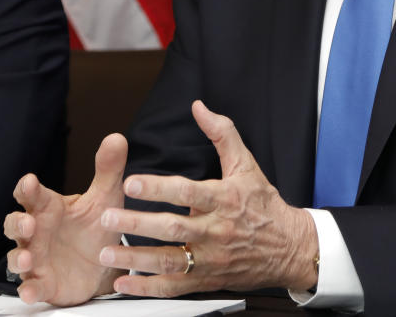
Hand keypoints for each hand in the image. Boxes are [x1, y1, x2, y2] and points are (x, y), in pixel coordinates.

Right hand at [3, 133, 127, 304]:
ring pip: (16, 258)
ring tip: (28, 259)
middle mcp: (38, 232)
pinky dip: (29, 290)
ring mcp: (37, 259)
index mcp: (50, 207)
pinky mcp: (44, 283)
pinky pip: (30, 288)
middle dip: (17, 224)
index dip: (27, 188)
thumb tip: (117, 137)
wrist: (104, 262)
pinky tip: (32, 291)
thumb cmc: (96, 224)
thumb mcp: (106, 198)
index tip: (29, 182)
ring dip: (19, 259)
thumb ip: (108, 170)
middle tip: (28, 224)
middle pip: (15, 224)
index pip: (32, 195)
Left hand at [96, 100, 318, 296]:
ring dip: (136, 259)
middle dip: (137, 224)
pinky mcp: (208, 280)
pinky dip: (148, 288)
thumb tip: (199, 108)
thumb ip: (222, 133)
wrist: (288, 248)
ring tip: (106, 253)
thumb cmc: (264, 204)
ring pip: (170, 261)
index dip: (158, 188)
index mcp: (225, 199)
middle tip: (106, 218)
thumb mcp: (247, 164)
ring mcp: (211, 259)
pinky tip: (123, 283)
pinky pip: (174, 287)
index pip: (187, 192)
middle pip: (173, 228)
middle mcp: (217, 230)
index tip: (130, 183)